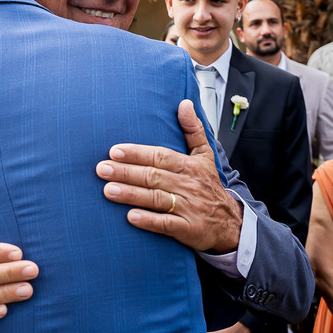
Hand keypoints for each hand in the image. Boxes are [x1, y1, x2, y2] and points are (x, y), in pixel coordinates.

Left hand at [96, 99, 241, 252]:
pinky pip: (167, 224)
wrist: (230, 223)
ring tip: (108, 190)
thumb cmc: (208, 185)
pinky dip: (149, 221)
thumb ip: (193, 129)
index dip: (137, 153)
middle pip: (153, 176)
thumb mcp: (205, 156)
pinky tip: (130, 217)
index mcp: (189, 165)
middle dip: (126, 172)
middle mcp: (188, 185)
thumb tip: (184, 103)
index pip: (160, 156)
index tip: (114, 151)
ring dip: (131, 194)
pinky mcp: (188, 229)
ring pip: (156, 198)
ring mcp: (189, 207)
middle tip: (102, 169)